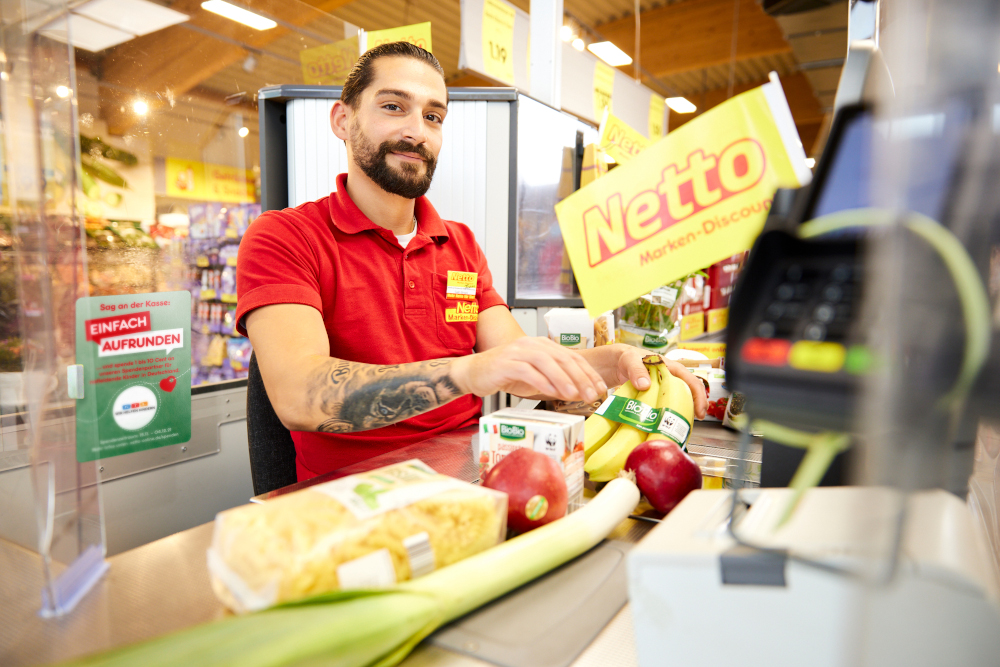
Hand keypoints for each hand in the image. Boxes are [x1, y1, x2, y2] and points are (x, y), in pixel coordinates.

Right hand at [452, 336, 607, 401]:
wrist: (474, 372)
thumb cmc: (505, 374)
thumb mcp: (535, 376)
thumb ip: (554, 380)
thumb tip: (578, 392)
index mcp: (542, 345)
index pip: (572, 358)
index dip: (588, 373)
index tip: (600, 388)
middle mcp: (532, 344)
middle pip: (563, 359)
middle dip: (580, 378)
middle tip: (592, 394)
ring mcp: (518, 352)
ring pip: (547, 363)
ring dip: (563, 379)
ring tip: (574, 394)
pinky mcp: (506, 363)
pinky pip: (528, 371)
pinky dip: (542, 382)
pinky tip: (551, 393)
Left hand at [604, 345, 707, 419]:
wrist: (618, 363)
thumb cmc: (628, 358)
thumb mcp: (631, 361)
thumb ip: (636, 371)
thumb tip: (645, 385)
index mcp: (671, 368)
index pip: (692, 381)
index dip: (699, 396)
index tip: (699, 411)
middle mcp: (672, 378)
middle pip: (691, 392)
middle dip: (696, 406)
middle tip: (694, 422)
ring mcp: (666, 387)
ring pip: (682, 399)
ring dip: (685, 411)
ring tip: (684, 425)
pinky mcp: (658, 395)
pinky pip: (669, 403)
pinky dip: (672, 412)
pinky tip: (670, 422)